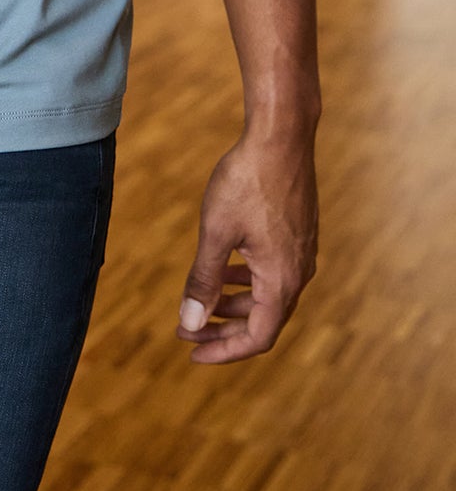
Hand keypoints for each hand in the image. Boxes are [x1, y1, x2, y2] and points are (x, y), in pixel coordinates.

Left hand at [178, 126, 317, 363]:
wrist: (281, 138)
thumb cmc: (247, 182)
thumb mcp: (216, 233)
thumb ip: (204, 280)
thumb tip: (190, 322)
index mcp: (282, 280)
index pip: (258, 337)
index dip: (224, 351)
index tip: (192, 352)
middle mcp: (298, 273)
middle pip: (263, 320)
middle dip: (223, 329)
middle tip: (187, 330)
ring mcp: (301, 254)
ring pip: (268, 295)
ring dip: (234, 304)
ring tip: (202, 304)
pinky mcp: (297, 235)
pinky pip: (272, 273)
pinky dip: (246, 280)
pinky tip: (223, 268)